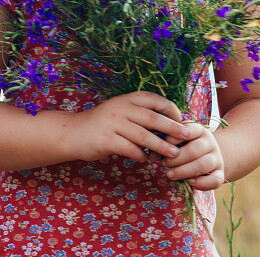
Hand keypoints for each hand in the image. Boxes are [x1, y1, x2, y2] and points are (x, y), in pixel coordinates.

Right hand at [66, 92, 194, 164]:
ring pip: (143, 136)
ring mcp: (112, 124)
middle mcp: (120, 108)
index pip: (154, 100)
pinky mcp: (106, 140)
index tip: (181, 121)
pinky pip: (130, 149)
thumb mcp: (120, 112)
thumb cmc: (102, 124)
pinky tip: (146, 160)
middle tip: (187, 136)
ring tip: (173, 154)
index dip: (171, 110)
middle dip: (172, 127)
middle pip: (152, 118)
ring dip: (161, 146)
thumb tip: (168, 126)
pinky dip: (141, 155)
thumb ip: (140, 115)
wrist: (72, 132)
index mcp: (126, 99)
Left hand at [161, 121, 224, 190]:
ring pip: (204, 164)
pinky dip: (202, 183)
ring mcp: (217, 158)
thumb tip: (152, 154)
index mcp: (198, 130)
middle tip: (164, 163)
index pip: (188, 130)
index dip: (173, 138)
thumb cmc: (184, 146)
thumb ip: (164, 144)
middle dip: (176, 159)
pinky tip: (189, 182)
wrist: (206, 155)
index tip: (161, 144)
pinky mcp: (220, 173)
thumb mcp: (176, 141)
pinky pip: (215, 180)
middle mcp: (210, 142)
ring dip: (184, 171)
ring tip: (170, 174)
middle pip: (195, 149)